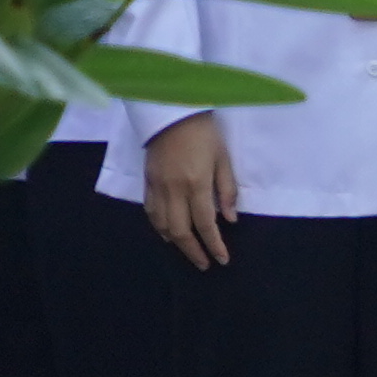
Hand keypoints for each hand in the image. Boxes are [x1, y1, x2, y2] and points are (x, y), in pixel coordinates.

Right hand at [140, 114, 239, 269]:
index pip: (205, 224)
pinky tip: (167, 232)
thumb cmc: (204, 134)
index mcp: (196, 184)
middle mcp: (174, 190)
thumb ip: (226, 190)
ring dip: (175, 242)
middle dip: (193, 251)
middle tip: (203, 264)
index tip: (222, 259)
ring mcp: (157, 187)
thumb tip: (229, 219)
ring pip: (162, 225)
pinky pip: (151, 212)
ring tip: (188, 251)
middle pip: (181, 231)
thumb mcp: (223, 159)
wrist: (172, 111)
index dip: (213, 245)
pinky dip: (159, 226)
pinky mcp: (147, 181)